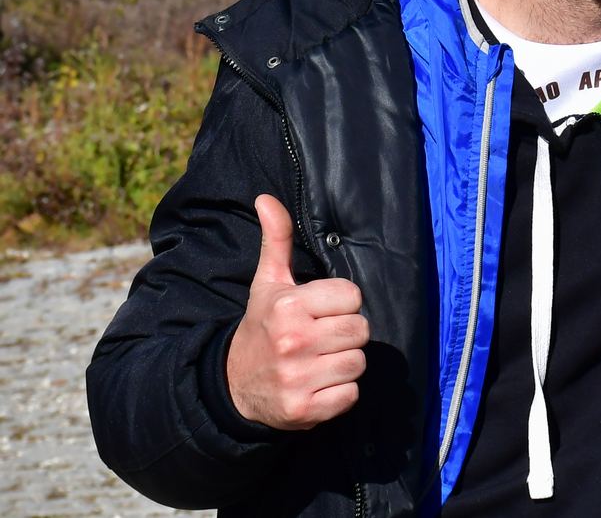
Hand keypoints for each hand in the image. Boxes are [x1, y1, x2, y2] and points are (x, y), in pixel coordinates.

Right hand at [226, 195, 368, 429]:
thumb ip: (277, 240)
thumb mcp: (268, 284)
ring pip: (358, 363)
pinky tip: (317, 385)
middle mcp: (293, 341)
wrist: (232, 387)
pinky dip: (339, 394)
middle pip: (361, 330)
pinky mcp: (304, 410)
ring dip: (344, 364)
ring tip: (318, 361)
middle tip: (321, 338)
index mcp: (288, 306)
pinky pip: (350, 395)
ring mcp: (298, 378)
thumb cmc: (262, 327)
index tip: (319, 312)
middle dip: (346, 334)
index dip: (340, 305)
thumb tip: (266, 198)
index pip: (352, 296)